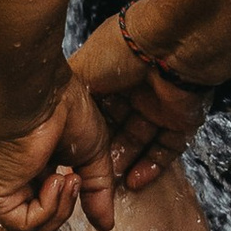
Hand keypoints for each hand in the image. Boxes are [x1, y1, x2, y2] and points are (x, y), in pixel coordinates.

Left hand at [0, 76, 119, 230]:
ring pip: (32, 229)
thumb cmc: (63, 110)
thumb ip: (97, 192)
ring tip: (66, 177)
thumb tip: (106, 224)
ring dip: (59, 208)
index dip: (67, 204)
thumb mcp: (92, 157)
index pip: (44, 211)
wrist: (42, 96)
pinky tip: (53, 179)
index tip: (78, 178)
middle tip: (75, 179)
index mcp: (29, 172)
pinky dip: (47, 208)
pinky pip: (25, 223)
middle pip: (39, 225)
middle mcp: (10, 182)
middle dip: (65, 209)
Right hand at [68, 13, 212, 192]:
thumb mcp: (81, 69)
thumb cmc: (119, 51)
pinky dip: (152, 166)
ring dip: (127, 164)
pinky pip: (167, 148)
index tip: (73, 157)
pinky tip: (135, 182)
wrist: (166, 46)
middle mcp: (134, 91)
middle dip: (105, 156)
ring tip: (112, 184)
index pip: (95, 114)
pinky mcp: (181, 119)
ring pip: (141, 142)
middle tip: (89, 178)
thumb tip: (49, 111)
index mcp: (110, 77)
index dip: (85, 137)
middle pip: (117, 132)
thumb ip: (68, 92)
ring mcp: (159, 105)